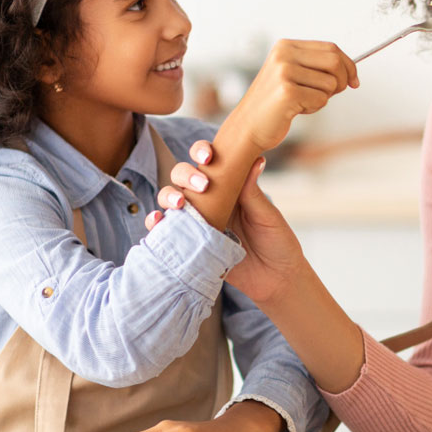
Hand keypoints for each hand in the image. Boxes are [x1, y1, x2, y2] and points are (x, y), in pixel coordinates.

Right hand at [147, 151, 304, 304]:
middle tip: (202, 185)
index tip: (208, 157)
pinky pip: (166, 231)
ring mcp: (197, 221)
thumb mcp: (266, 215)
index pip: (209, 161)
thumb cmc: (276, 241)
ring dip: (168, 196)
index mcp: (228, 186)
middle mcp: (209, 200)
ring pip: (171, 199)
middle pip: (183, 177)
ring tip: (179, 204)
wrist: (276, 279)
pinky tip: (157, 222)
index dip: (201, 152)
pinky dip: (156, 224)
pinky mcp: (190, 243)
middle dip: (185, 175)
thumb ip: (253, 192)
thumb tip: (256, 159)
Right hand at [225, 40, 357, 153]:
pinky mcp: (287, 91)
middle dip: (342, 81)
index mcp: (286, 46)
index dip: (348, 65)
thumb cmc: (274, 104)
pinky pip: (321, 100)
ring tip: (302, 103)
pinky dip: (313, 108)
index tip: (354, 81)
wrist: (248, 126)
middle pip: (335, 61)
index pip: (331, 48)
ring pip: (330, 84)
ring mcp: (284, 71)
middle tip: (332, 95)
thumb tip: (351, 71)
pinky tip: (295, 110)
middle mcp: (284, 54)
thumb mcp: (293, 75)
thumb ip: (317, 67)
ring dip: (323, 98)